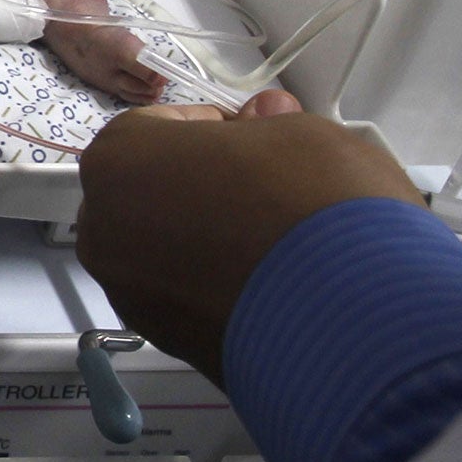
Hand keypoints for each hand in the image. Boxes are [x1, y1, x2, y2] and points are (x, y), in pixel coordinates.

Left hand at [76, 91, 423, 382]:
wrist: (357, 322)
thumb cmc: (318, 214)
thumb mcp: (304, 136)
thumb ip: (270, 123)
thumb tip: (266, 118)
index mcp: (119, 158)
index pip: (156, 128)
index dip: (211, 130)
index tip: (245, 137)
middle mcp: (105, 228)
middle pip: (151, 192)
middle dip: (201, 187)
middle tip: (261, 189)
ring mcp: (128, 292)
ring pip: (162, 250)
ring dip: (207, 241)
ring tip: (272, 240)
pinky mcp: (166, 343)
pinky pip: (184, 298)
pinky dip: (216, 287)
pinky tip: (267, 282)